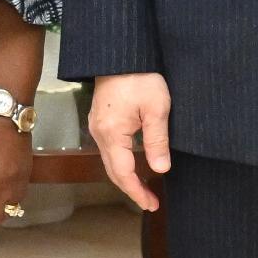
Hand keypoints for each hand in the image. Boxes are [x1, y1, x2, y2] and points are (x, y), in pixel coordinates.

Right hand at [88, 73, 173, 210]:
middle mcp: (99, 133)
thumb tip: (160, 170)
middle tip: (150, 202)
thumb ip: (157, 141)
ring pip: (110, 161)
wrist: (120, 52)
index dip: (137, 192)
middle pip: (113, 171)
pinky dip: (121, 162)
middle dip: (132, 189)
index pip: (123, 173)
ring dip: (126, 176)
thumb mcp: (157, 108)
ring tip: (145, 187)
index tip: (151, 205)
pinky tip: (134, 164)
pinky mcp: (100, 119)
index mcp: (111, 133)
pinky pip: (109, 148)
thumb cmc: (140, 76)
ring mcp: (97, 126)